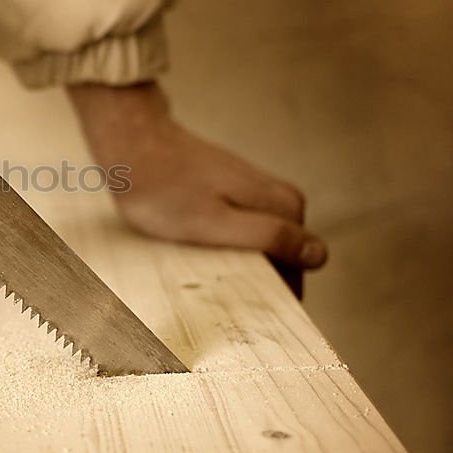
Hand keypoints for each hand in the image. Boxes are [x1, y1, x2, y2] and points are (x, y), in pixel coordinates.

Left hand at [67, 81, 326, 268]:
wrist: (133, 145)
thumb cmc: (165, 191)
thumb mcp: (215, 223)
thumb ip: (269, 238)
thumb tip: (319, 255)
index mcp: (286, 207)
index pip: (300, 269)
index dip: (274, 294)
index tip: (241, 307)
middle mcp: (280, 197)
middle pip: (281, 258)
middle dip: (255, 279)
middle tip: (214, 289)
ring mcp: (257, 193)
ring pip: (260, 246)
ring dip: (238, 264)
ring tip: (201, 271)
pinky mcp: (233, 193)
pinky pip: (240, 232)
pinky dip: (223, 247)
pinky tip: (196, 252)